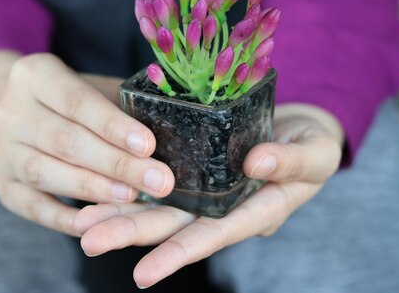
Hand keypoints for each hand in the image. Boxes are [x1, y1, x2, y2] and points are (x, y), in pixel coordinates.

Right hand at [0, 51, 174, 235]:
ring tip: (134, 198)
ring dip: (94, 189)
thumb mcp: (88, 84)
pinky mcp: (3, 187)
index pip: (77, 101)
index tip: (148, 145)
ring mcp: (2, 152)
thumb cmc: (65, 97)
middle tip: (158, 181)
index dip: (113, 125)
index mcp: (35, 75)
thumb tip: (173, 123)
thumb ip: (121, 101)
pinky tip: (100, 222)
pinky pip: (35, 207)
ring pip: (47, 173)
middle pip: (66, 141)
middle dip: (116, 164)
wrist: (2, 107)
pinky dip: (68, 219)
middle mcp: (10, 112)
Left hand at [74, 103, 343, 287]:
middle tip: (90, 240)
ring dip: (120, 212)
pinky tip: (97, 183)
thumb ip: (292, 162)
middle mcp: (222, 205)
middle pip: (173, 224)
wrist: (298, 126)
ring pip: (158, 203)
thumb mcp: (317, 152)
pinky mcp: (192, 161)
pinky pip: (157, 173)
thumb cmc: (313, 144)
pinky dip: (128, 180)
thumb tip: (256, 165)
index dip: (180, 253)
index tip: (144, 272)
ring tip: (82, 221)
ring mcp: (204, 186)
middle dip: (132, 233)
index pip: (214, 235)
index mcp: (255, 210)